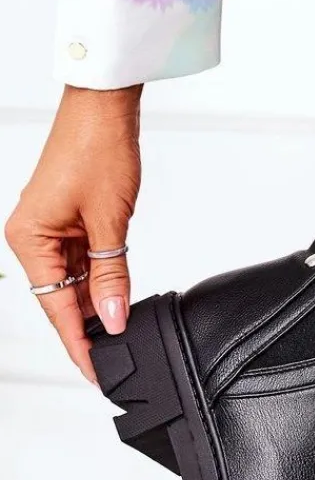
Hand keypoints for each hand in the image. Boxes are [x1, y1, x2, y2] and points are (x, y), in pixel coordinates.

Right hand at [5, 84, 142, 382]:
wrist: (104, 108)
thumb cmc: (97, 149)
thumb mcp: (111, 224)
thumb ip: (112, 276)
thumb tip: (114, 318)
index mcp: (29, 239)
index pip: (56, 307)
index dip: (79, 343)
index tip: (97, 371)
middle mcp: (30, 236)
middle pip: (60, 299)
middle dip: (88, 328)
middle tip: (116, 359)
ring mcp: (47, 229)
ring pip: (72, 282)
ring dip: (96, 304)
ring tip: (121, 333)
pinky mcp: (64, 221)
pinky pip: (79, 262)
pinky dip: (98, 281)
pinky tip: (117, 299)